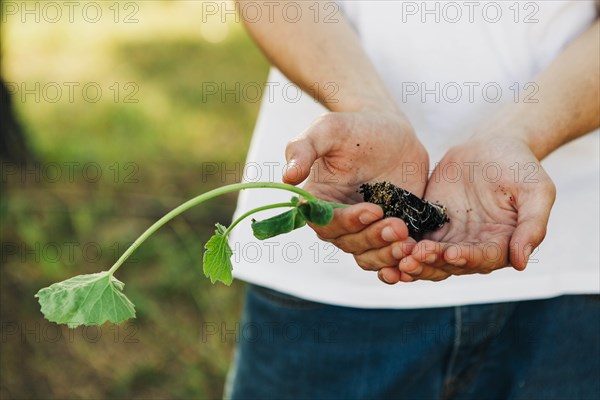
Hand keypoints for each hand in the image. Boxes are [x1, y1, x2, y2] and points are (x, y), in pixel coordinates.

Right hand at [283, 111, 427, 269]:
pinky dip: (402, 260)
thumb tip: (287, 177)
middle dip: (374, 239)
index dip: (349, 222)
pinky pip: (391, 255)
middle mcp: (338, 222)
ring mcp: (365, 230)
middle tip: (398, 226)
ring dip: (388, 253)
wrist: (390, 131)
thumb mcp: (327, 130)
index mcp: (318, 202)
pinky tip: (416, 253)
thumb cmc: (353, 128)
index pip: (326, 224)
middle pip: (350, 244)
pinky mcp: (389, 232)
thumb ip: (303, 149)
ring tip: (409, 241)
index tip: (373, 210)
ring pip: (370, 255)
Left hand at [378, 136, 555, 283]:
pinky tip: (382, 244)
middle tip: (410, 260)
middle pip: (449, 266)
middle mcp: (473, 248)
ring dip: (411, 262)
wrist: (492, 144)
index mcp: (500, 244)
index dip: (465, 259)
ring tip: (395, 258)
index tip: (449, 253)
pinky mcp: (428, 224)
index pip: (481, 259)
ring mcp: (449, 238)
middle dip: (430, 265)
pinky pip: (412, 239)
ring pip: (427, 259)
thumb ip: (532, 225)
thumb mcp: (536, 191)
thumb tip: (521, 262)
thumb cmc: (520, 166)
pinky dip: (399, 245)